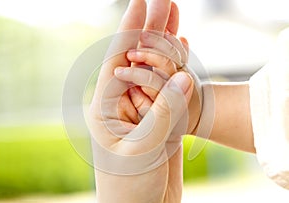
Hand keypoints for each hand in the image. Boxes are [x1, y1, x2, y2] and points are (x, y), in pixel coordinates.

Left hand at [88, 0, 193, 201]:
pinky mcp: (157, 120)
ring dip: (165, 45)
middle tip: (163, 0)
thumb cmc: (131, 188)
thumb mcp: (144, 149)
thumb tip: (182, 78)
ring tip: (174, 19)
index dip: (130, 29)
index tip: (141, 2)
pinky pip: (167, 89)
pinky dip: (175, 69)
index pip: (118, 59)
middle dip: (150, 29)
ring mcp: (141, 111)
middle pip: (137, 59)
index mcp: (106, 108)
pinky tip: (182, 53)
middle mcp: (122, 104)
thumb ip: (163, 113)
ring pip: (154, 72)